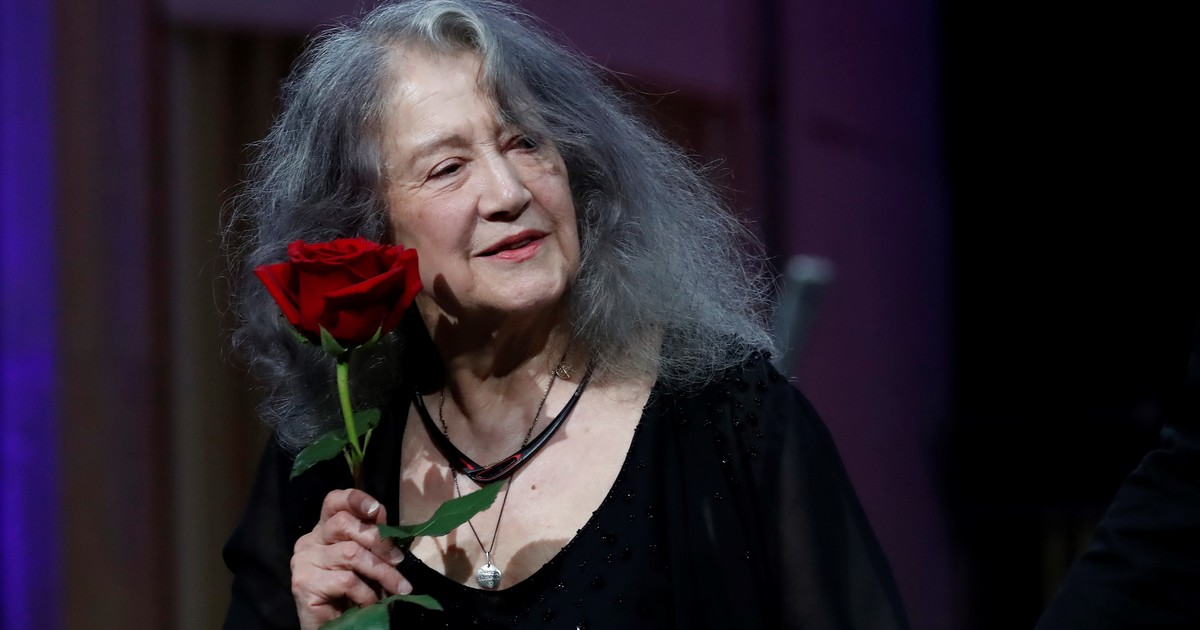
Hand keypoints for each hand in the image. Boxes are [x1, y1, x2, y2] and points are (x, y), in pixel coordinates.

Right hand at [291, 489, 411, 629]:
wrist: (333, 626)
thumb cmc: (352, 591)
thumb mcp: (366, 559)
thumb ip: (372, 537)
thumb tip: (382, 514)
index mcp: (324, 530)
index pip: (334, 501)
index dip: (356, 499)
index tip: (377, 509)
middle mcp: (309, 541)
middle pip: (344, 523)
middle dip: (378, 541)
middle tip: (398, 560)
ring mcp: (303, 561)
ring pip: (351, 553)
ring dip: (382, 572)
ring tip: (398, 587)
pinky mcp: (303, 584)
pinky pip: (346, 580)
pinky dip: (367, 593)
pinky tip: (371, 603)